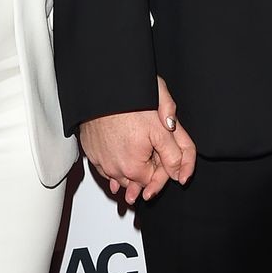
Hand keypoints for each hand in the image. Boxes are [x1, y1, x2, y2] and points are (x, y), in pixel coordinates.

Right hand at [79, 76, 196, 204]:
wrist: (103, 90)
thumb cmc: (130, 106)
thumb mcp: (162, 129)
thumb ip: (174, 155)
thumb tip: (180, 175)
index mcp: (133, 168)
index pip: (153, 182)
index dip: (162, 171)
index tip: (162, 157)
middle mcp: (113, 170)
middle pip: (136, 180)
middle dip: (145, 170)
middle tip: (150, 152)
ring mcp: (100, 162)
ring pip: (119, 175)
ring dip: (128, 168)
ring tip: (136, 153)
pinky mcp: (91, 153)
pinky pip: (105, 165)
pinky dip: (114, 161)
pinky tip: (120, 150)